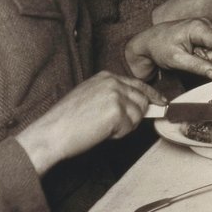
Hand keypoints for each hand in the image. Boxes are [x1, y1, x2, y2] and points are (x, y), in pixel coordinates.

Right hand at [14, 72, 162, 174]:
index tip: (161, 102)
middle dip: (134, 116)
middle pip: (142, 100)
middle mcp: (113, 82)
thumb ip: (112, 95)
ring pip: (138, 115)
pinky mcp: (117, 111)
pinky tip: (100, 132)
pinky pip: (129, 127)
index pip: (138, 84)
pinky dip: (118, 134)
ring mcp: (116, 95)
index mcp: (105, 77)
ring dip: (124, 127)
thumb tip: (136, 104)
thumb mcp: (89, 97)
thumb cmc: (65, 121)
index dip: (151, 95)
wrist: (50, 134)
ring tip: (101, 128)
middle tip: (114, 126)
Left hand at [124, 18, 211, 81]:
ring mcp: (204, 27)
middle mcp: (204, 24)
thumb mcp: (177, 60)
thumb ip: (197, 66)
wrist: (149, 41)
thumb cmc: (159, 47)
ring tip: (198, 64)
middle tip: (211, 73)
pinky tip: (197, 59)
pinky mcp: (203, 32)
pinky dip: (209, 55)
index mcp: (198, 27)